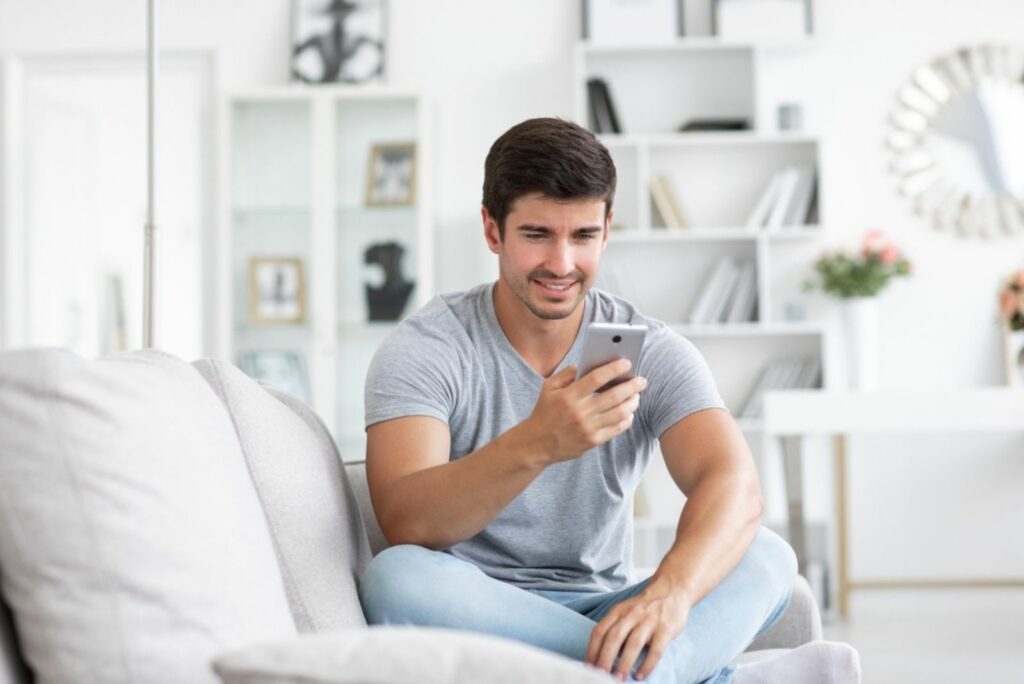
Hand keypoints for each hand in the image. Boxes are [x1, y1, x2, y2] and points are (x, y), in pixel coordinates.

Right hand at [523, 360, 646, 463]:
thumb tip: (586, 365)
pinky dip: (626, 419)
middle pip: (614, 396)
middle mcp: (580, 412)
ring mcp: (588, 428)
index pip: (596, 378)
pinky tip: (629, 412)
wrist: (537, 443)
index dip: (614, 369)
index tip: (626, 363)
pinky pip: (617, 428)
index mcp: (569, 396)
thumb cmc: (544, 412)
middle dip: (632, 386)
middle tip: (641, 381)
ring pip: (620, 413)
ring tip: (636, 396)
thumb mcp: (548, 388)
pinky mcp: (593, 441)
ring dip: (632, 402)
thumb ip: (566, 374)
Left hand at [586, 583, 690, 680]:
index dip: (592, 650)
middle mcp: (632, 614)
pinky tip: (640, 676)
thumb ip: (614, 627)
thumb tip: (602, 655)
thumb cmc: (644, 607)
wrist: (671, 590)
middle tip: (600, 676)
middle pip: (614, 638)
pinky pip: (655, 650)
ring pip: (633, 644)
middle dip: (605, 659)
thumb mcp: (625, 611)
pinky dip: (647, 664)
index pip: (600, 631)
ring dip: (624, 663)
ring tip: (618, 679)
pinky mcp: (666, 629)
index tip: (588, 667)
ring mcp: (649, 621)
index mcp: (618, 611)